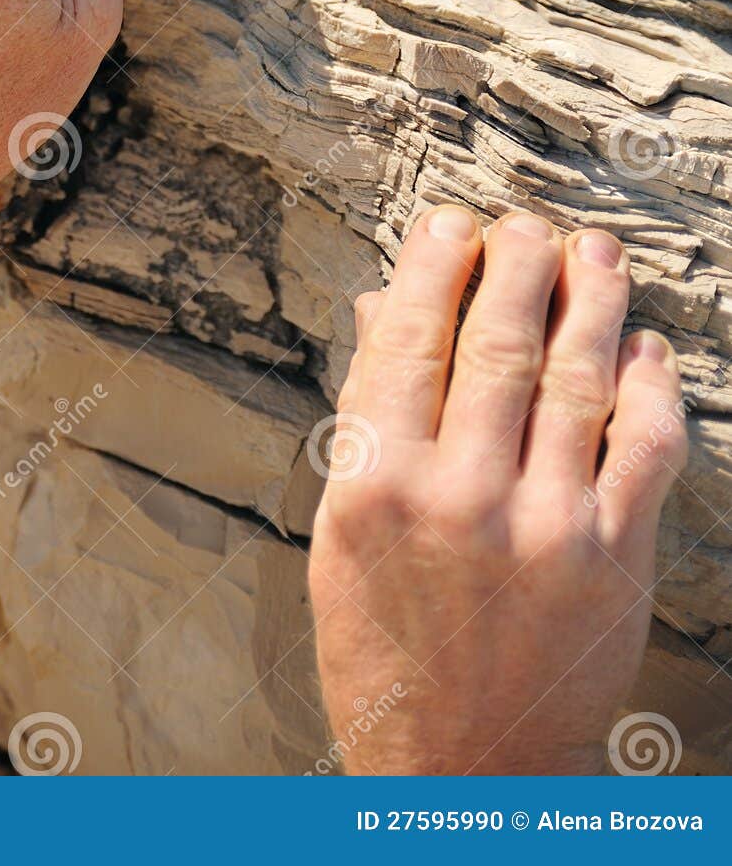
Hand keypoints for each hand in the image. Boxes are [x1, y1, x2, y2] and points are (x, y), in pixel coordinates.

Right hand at [310, 207, 686, 774]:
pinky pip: (642, 449)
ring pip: (577, 379)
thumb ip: (368, 414)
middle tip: (528, 227)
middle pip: (500, 342)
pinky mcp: (612, 561)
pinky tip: (645, 351)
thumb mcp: (342, 529)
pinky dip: (651, 389)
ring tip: (594, 257)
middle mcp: (458, 497)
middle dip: (520, 263)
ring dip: (592, 303)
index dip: (440, 264)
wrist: (457, 769)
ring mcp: (543, 528)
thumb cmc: (385, 644)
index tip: (454, 224)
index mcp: (376, 483)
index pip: (412, 337)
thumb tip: (390, 307)